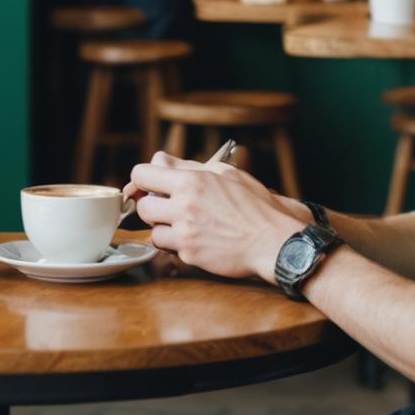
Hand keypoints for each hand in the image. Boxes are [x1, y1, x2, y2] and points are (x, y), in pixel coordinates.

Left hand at [129, 155, 297, 280]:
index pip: (141, 173)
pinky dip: (177, 245)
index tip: (148, 185)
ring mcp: (185, 233)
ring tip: (184, 225)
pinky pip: (169, 249)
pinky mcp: (190, 255)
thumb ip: (186, 166)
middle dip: (152, 206)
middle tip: (168, 208)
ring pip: (152, 231)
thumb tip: (158, 160)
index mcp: (191, 181)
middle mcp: (184, 206)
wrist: (272, 240)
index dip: (142, 179)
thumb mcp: (224, 173)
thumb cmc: (253, 205)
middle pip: (142, 206)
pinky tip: (195, 239)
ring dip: (164, 228)